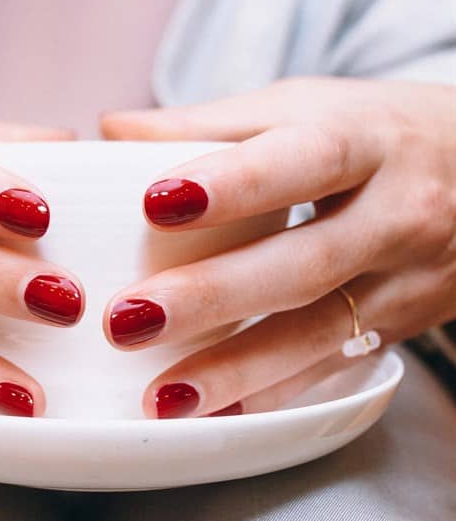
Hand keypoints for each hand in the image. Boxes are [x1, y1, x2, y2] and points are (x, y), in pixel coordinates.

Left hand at [101, 78, 455, 417]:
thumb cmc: (374, 130)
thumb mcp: (304, 107)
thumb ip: (212, 121)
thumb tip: (113, 130)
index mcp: (364, 141)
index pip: (300, 161)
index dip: (233, 183)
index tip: (156, 202)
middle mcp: (396, 212)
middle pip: (305, 262)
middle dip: (215, 295)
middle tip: (128, 318)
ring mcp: (407, 278)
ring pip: (321, 332)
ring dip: (238, 370)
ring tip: (162, 394)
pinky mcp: (403, 324)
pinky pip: (338, 365)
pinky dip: (278, 392)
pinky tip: (221, 413)